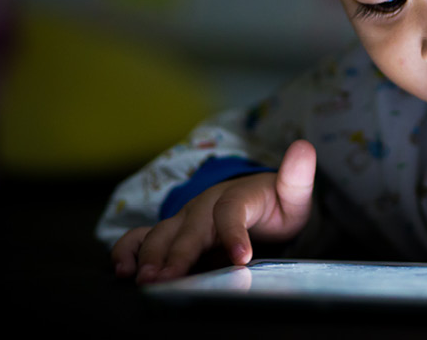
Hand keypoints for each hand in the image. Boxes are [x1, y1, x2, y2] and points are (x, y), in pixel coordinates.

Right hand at [110, 140, 316, 283]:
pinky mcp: (171, 232)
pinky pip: (143, 236)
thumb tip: (304, 147)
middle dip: (179, 253)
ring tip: (144, 279)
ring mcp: (185, 219)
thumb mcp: (292, 194)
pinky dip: (128, 249)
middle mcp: (205, 206)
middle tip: (167, 278)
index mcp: (237, 196)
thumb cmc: (274, 203)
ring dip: (151, 255)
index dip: (234, 233)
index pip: (232, 211)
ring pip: (163, 233)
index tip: (242, 258)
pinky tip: (122, 268)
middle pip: (191, 228)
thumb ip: (296, 177)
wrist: (257, 202)